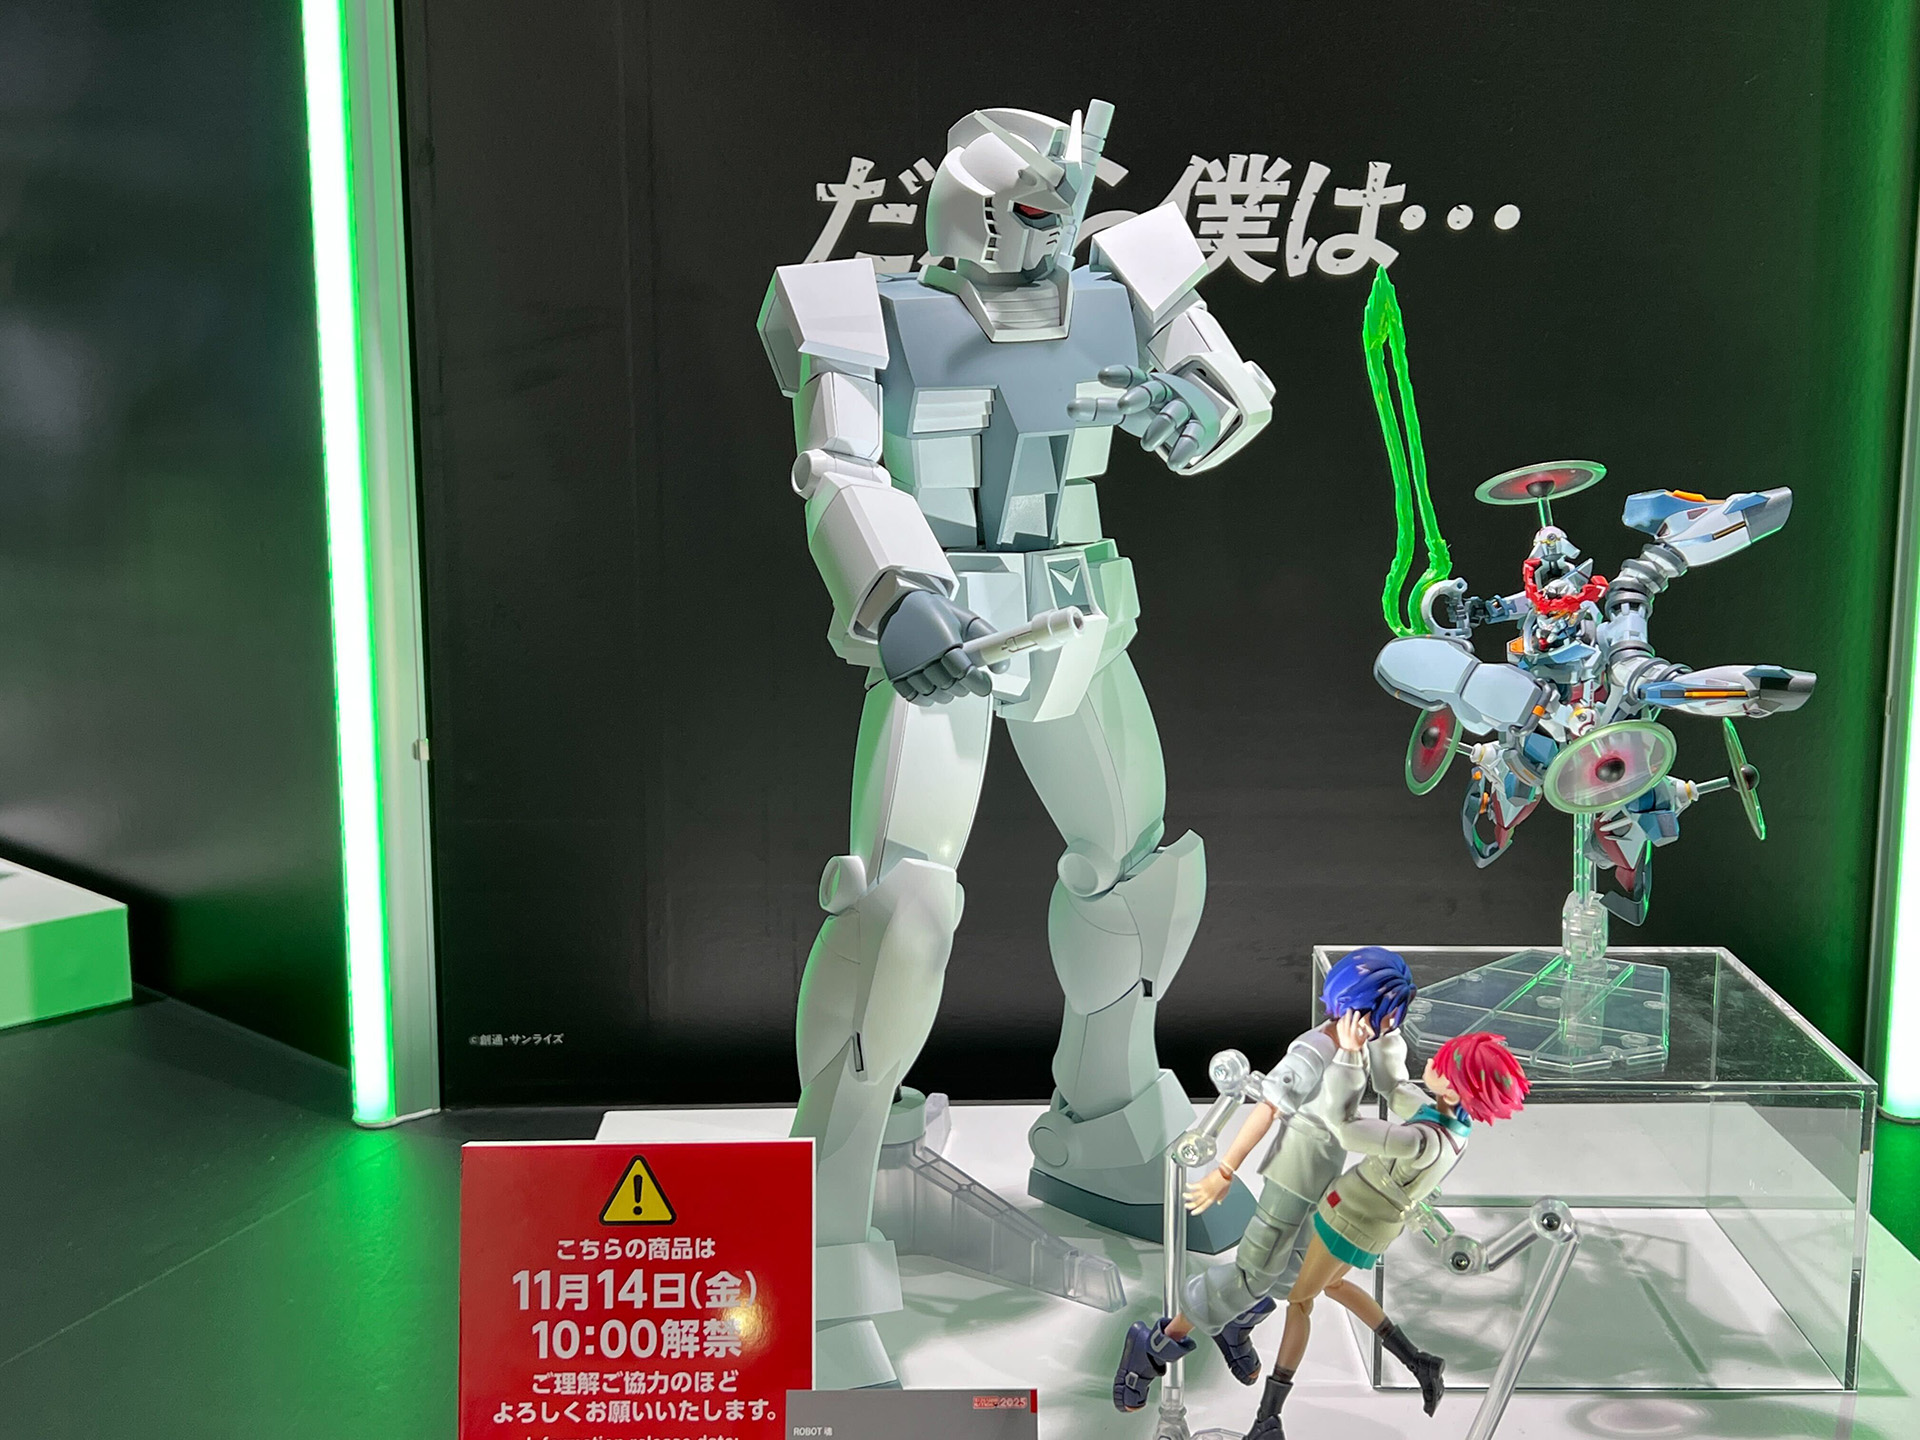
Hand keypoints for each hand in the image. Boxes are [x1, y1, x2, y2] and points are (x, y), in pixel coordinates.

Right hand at [877, 591, 994, 703]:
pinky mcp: (896, 674)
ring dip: (947, 692)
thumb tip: (1001, 666)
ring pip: (935, 694)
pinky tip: (933, 686)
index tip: (984, 684)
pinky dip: (927, 697)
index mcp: (942, 640)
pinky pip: (915, 697)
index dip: (978, 683)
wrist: (900, 605)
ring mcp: (907, 667)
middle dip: (965, 685)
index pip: (964, 672)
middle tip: (967, 676)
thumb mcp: (966, 619)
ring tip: (949, 678)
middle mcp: (922, 655)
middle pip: (951, 686)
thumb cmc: (934, 613)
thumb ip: (988, 639)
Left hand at [1066, 365, 1225, 469]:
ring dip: (1160, 427)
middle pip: (1152, 390)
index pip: (1133, 376)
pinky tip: (1174, 462)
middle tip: (1123, 404)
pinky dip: (1183, 449)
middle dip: (1138, 396)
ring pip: (1172, 413)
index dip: (1119, 374)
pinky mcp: (1198, 428)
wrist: (1199, 416)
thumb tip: (1072, 408)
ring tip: (1146, 444)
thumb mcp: (1130, 411)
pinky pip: (1192, 437)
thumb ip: (1102, 410)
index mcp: (1148, 387)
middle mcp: (1166, 394)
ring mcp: (1183, 409)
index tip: (1102, 375)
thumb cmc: (1156, 411)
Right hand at [1185, 1167, 1233, 1213]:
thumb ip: (1220, 1198)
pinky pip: (1193, 1186)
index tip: (1193, 1213)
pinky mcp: (1202, 1183)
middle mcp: (1207, 1195)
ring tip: (1184, 1195)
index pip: (1203, 1207)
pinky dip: (1189, 1186)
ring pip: (1193, 1195)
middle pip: (1196, 1203)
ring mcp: (1204, 1190)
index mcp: (1213, 1198)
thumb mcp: (1225, 1192)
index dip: (1197, 1211)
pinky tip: (1187, 1185)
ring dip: (1187, 1196)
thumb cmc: (1226, 1181)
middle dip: (1190, 1205)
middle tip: (1186, 1206)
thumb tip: (1219, 1202)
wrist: (1224, 1173)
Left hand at [1334, 1011, 1374, 1052]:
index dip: (1356, 1017)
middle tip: (1350, 1009)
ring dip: (1344, 1016)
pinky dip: (1340, 1020)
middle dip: (1348, 1014)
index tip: (1357, 1012)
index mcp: (1353, 1034)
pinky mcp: (1339, 1033)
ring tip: (1346, 1012)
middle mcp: (1347, 1033)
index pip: (1354, 1024)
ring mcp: (1342, 1032)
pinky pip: (1338, 1025)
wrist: (1348, 1052)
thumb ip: (1365, 1033)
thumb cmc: (1356, 1046)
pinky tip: (1342, 1018)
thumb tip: (1365, 1026)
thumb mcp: (1363, 1040)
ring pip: (1342, 1022)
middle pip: (1346, 1021)